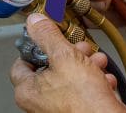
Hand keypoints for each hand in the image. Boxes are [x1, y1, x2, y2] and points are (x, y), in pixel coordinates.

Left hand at [11, 13, 125, 112]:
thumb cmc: (85, 103)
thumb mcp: (65, 57)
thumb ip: (48, 36)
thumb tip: (35, 22)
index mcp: (27, 91)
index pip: (21, 62)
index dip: (35, 47)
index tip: (47, 37)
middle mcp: (39, 103)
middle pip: (50, 68)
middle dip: (70, 54)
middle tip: (80, 47)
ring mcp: (58, 108)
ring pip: (70, 79)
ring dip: (86, 66)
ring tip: (97, 61)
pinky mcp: (77, 111)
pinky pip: (83, 93)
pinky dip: (94, 83)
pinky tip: (104, 79)